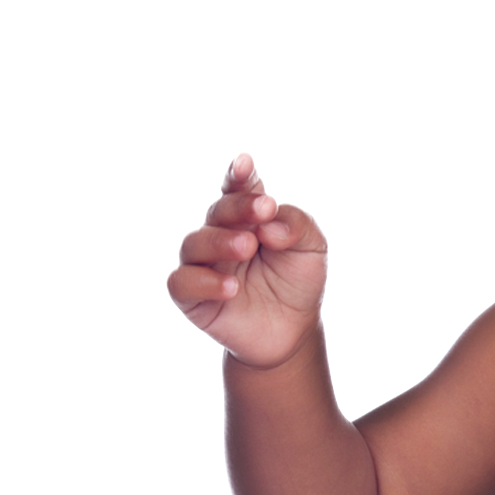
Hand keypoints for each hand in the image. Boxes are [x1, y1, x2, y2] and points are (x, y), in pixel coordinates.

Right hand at [168, 155, 326, 367]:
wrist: (293, 331)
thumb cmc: (297, 281)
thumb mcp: (312, 248)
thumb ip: (297, 225)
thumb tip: (271, 222)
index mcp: (246, 217)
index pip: (237, 188)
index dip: (238, 175)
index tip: (245, 164)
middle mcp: (219, 234)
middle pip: (218, 212)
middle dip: (239, 207)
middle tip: (264, 209)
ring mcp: (202, 264)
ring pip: (194, 243)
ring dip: (220, 241)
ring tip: (248, 246)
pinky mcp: (192, 297)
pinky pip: (183, 283)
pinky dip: (204, 282)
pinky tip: (231, 286)